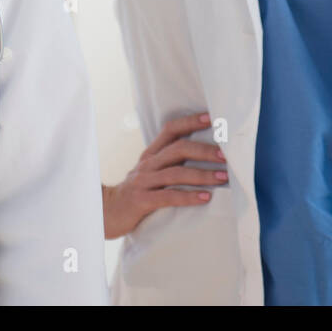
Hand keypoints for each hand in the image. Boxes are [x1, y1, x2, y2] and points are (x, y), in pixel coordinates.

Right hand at [103, 112, 227, 238]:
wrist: (105, 212)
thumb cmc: (135, 193)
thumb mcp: (148, 173)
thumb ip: (168, 164)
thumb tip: (202, 157)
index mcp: (151, 155)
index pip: (171, 130)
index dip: (191, 121)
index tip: (212, 118)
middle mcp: (148, 164)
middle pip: (178, 149)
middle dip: (205, 150)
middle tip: (226, 155)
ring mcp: (143, 182)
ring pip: (176, 173)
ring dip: (202, 175)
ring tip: (223, 177)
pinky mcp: (141, 201)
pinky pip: (168, 197)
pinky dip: (188, 197)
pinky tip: (206, 198)